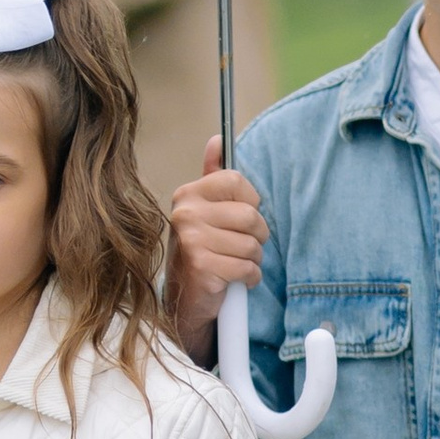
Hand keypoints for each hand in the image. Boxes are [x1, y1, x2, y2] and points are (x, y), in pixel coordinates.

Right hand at [166, 138, 267, 361]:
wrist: (184, 300)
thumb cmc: (200, 251)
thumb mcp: (204, 210)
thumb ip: (213, 175)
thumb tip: (218, 138)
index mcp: (188, 195)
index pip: (237, 181)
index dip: (249, 203)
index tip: (240, 219)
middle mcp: (185, 214)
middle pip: (250, 215)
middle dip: (256, 236)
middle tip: (240, 247)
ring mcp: (192, 241)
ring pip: (252, 245)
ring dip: (252, 260)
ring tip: (235, 263)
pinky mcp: (202, 267)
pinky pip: (247, 268)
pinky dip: (249, 278)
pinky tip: (234, 280)